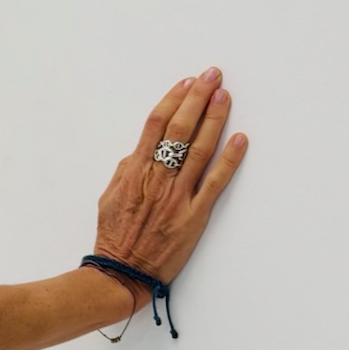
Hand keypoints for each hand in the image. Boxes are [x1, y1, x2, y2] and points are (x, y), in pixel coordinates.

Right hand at [93, 68, 248, 304]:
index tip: (186, 83)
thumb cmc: (114, 237)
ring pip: (200, 150)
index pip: (156, 126)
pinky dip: (229, 159)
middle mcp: (158, 180)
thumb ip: (126, 170)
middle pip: (180, 130)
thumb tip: (141, 151)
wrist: (121, 273)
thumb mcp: (108, 197)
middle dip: (197, 98)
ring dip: (214, 119)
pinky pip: (216, 183)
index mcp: (135, 173)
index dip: (173, 100)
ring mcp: (178, 197)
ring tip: (225, 96)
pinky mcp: (194, 216)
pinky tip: (240, 139)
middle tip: (212, 76)